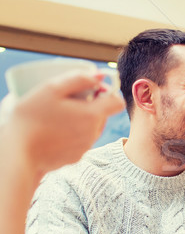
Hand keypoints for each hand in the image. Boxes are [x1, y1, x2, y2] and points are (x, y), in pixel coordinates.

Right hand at [6, 71, 124, 177]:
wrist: (18, 153)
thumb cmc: (31, 118)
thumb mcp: (51, 89)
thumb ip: (79, 79)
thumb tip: (100, 75)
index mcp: (92, 115)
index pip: (117, 102)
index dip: (107, 93)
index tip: (91, 90)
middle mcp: (93, 133)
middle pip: (102, 114)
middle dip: (89, 106)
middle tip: (66, 102)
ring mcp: (85, 147)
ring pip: (91, 128)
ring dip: (80, 121)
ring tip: (57, 117)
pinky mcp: (75, 158)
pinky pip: (80, 141)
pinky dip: (71, 135)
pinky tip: (53, 133)